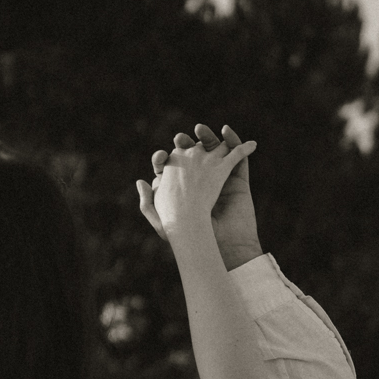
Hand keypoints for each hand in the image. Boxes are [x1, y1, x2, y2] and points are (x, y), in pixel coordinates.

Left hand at [140, 123, 262, 270]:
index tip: (161, 158)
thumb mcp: (163, 224)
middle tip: (179, 140)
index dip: (165, 159)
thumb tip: (140, 181)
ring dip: (208, 137)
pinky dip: (235, 140)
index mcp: (181, 189)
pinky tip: (226, 132)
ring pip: (214, 151)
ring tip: (199, 130)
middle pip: (192, 154)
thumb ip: (148, 204)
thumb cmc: (191, 239)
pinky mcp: (238, 179)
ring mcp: (219, 178)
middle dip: (185, 144)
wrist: (221, 247)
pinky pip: (238, 155)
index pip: (171, 166)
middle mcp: (199, 180)